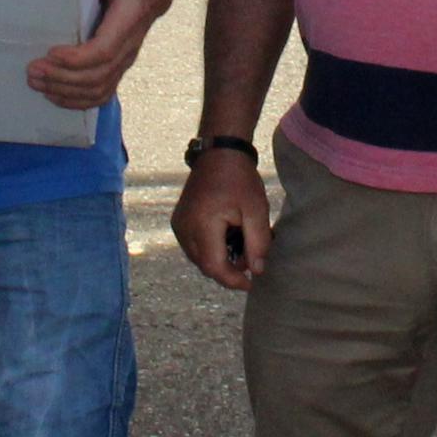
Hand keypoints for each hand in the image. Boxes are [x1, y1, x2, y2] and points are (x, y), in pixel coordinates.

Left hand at [28, 0, 178, 110]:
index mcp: (130, 18)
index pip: (105, 49)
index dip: (78, 58)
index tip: (50, 53)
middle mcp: (130, 44)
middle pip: (97, 76)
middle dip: (62, 77)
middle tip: (32, 70)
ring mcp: (125, 58)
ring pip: (98, 89)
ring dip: (65, 91)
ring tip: (36, 81)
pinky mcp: (117, 64)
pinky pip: (101, 92)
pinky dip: (76, 99)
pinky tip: (53, 94)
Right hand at [172, 148, 272, 289]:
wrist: (219, 153)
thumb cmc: (239, 179)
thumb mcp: (256, 210)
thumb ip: (258, 243)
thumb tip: (256, 271)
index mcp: (202, 224)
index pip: (214, 266)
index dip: (233, 280)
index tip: (251, 283)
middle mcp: (184, 228)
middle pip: (205, 265)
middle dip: (229, 269)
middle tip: (250, 257)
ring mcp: (178, 225)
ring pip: (198, 258)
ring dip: (219, 259)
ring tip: (240, 243)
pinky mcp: (178, 222)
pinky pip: (193, 247)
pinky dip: (211, 249)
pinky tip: (227, 236)